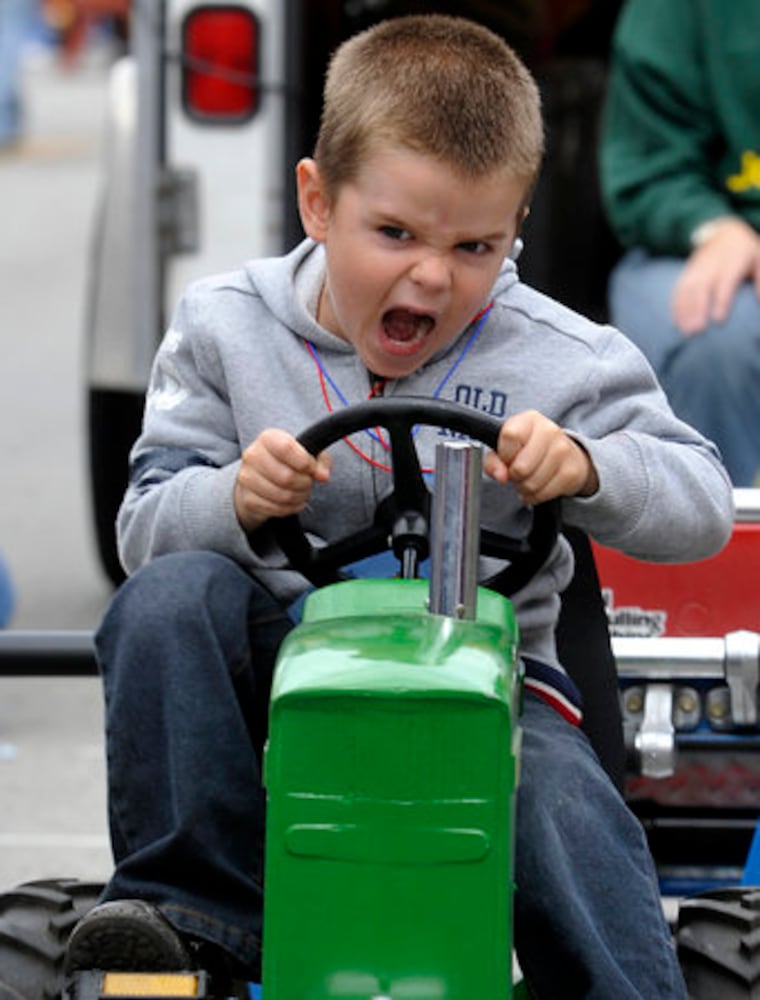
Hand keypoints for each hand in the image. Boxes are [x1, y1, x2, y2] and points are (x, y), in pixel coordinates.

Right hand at [234, 428, 331, 532]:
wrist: (260, 476)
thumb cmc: (287, 461)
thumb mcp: (307, 453)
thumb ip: (320, 460)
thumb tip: (323, 475)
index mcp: (267, 438)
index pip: (286, 448)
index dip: (305, 462)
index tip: (312, 468)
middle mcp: (252, 456)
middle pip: (286, 476)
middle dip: (305, 483)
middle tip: (308, 482)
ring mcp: (247, 478)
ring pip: (282, 495)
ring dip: (299, 497)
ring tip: (302, 491)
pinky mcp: (248, 499)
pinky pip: (276, 509)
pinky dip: (290, 508)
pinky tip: (293, 501)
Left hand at [483, 409, 597, 504]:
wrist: (565, 456)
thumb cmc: (529, 450)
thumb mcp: (505, 448)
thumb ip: (494, 461)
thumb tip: (500, 476)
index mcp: (530, 419)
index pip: (510, 436)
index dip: (505, 454)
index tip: (507, 457)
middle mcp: (549, 431)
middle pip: (521, 467)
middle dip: (514, 476)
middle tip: (517, 471)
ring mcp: (563, 451)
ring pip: (531, 484)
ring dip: (524, 487)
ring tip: (528, 478)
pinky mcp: (571, 472)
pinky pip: (543, 494)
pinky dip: (535, 496)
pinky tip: (538, 486)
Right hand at [672, 218, 759, 333]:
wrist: (724, 232)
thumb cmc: (745, 252)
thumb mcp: (759, 259)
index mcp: (732, 263)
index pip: (725, 284)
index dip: (721, 302)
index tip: (718, 320)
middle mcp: (711, 267)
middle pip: (702, 289)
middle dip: (698, 310)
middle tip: (697, 331)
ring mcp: (697, 270)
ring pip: (687, 291)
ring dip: (684, 312)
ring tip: (685, 331)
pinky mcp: (687, 273)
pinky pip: (678, 290)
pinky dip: (675, 307)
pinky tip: (675, 322)